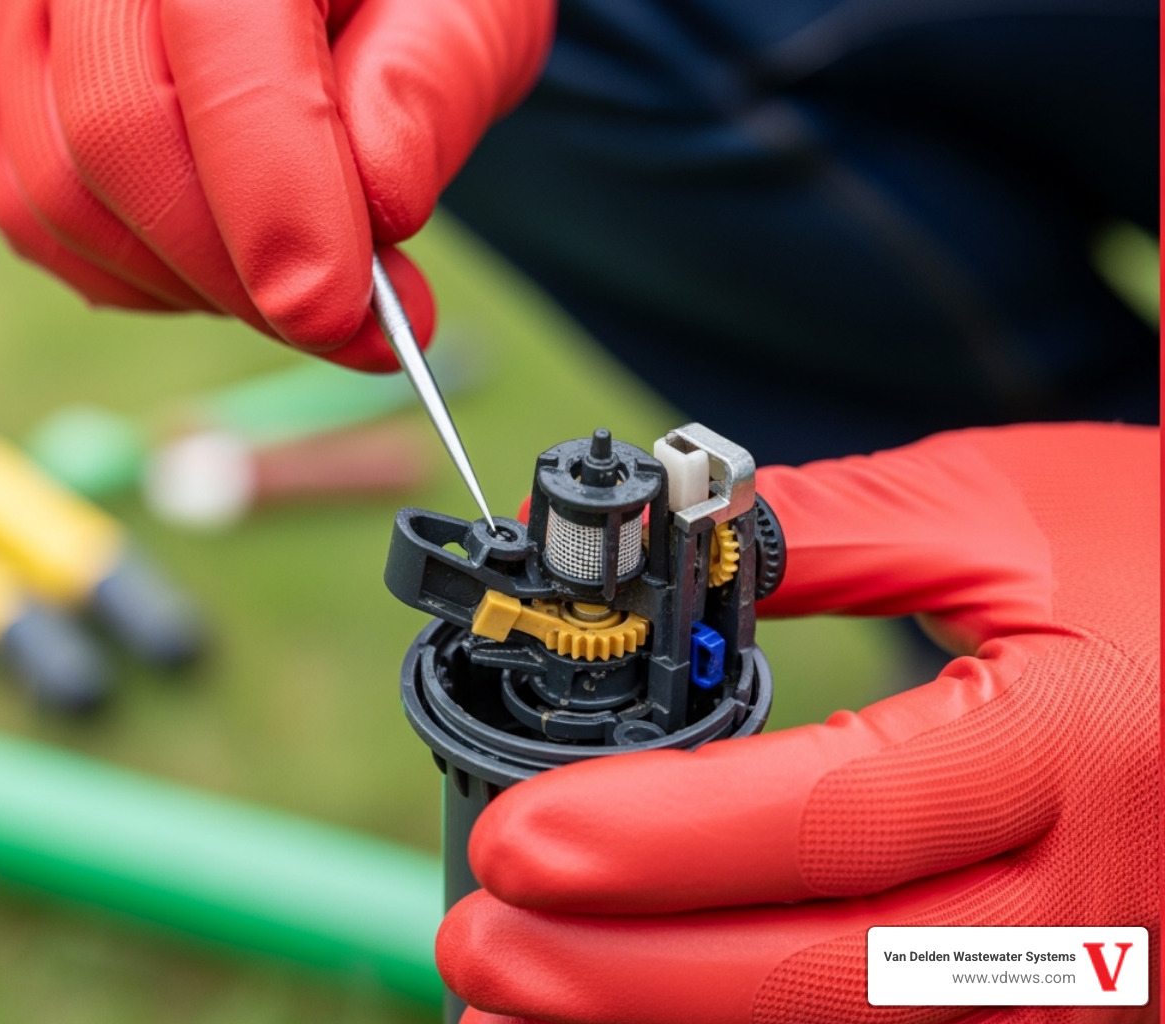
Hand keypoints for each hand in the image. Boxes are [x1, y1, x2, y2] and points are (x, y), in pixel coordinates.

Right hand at [0, 0, 552, 370]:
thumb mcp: (462, 7)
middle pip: (115, 138)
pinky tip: (217, 266)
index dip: (278, 207)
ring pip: (54, 194)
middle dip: (235, 271)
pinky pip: (26, 208)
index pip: (223, 55)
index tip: (345, 315)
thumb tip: (379, 208)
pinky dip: (126, 270)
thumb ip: (427, 88)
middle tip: (345, 323)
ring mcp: (23, 5)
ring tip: (293, 283)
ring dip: (185, 283)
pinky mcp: (1, 69)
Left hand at [440, 423, 1159, 1022]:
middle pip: (829, 974)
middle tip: (475, 940)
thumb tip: (609, 539)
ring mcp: (1098, 991)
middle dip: (624, 976)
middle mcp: (1098, 903)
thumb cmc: (1149, 562)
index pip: (835, 816)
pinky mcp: (1077, 1018)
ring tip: (510, 1014)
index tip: (518, 844)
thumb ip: (802, 534)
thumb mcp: (992, 517)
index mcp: (1073, 741)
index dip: (661, 842)